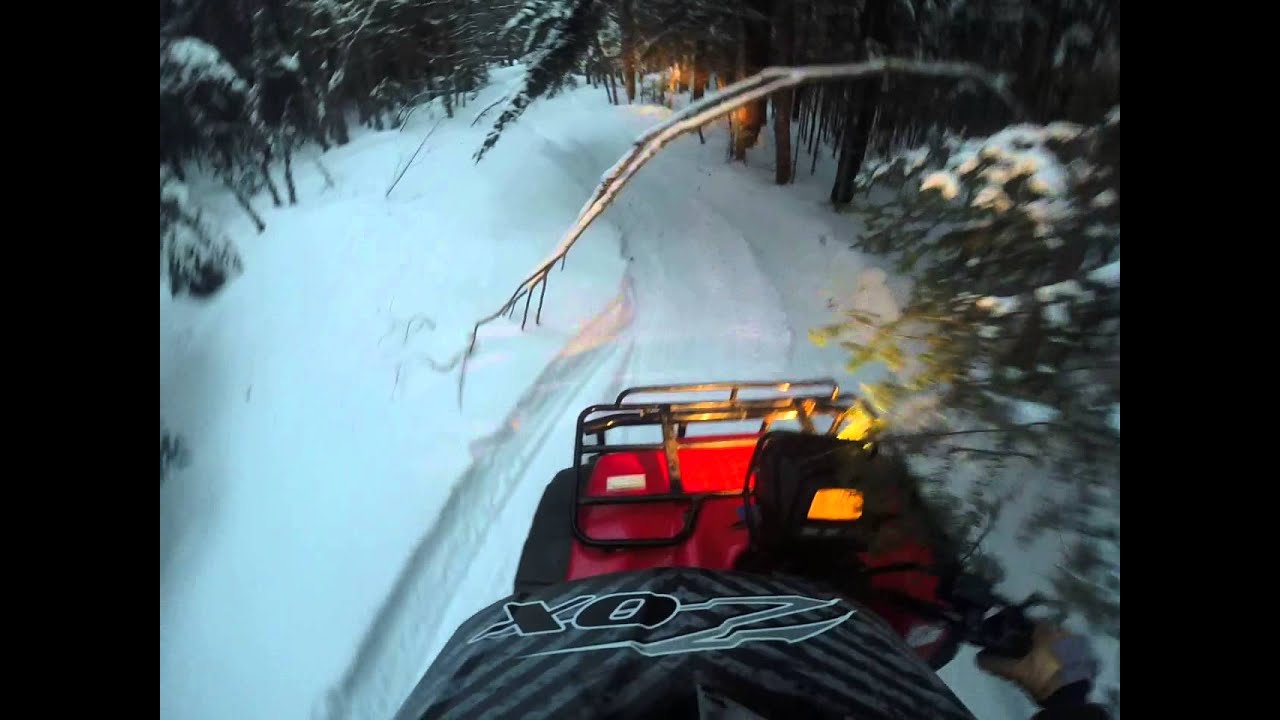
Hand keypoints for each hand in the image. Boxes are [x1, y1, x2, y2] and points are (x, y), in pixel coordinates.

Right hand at [976, 623, 1098, 703]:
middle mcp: (1062, 632)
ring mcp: (1075, 645)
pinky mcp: (1082, 659)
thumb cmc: (1042, 677)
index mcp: (1047, 630)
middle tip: (1021, 646)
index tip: (1010, 633)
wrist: (1069, 698)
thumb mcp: (1017, 672)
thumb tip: (977, 659)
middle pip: (1044, 629)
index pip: (1031, 621)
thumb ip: (997, 664)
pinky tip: (1049, 664)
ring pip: (1056, 639)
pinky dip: (1057, 654)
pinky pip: (1066, 650)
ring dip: (1047, 645)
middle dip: (1034, 635)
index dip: (1020, 626)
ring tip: (1034, 656)